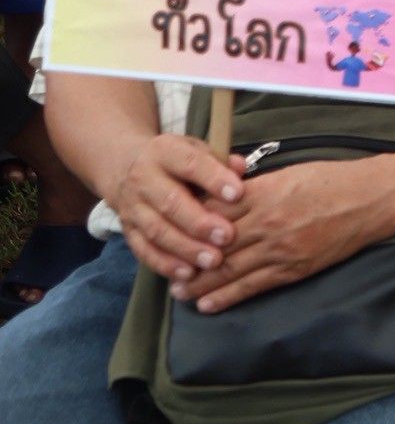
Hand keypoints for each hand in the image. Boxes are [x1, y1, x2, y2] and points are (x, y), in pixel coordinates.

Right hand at [107, 134, 244, 285]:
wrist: (124, 167)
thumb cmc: (175, 161)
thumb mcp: (195, 149)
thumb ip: (219, 160)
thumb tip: (241, 168)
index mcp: (165, 152)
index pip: (190, 164)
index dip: (214, 179)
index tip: (238, 194)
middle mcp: (144, 180)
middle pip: (170, 203)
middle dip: (200, 222)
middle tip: (227, 236)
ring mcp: (133, 208)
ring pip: (157, 231)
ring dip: (185, 249)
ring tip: (213, 261)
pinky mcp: (128, 231)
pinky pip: (144, 251)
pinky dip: (165, 264)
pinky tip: (188, 274)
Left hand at [179, 159, 390, 312]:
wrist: (372, 199)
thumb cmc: (334, 180)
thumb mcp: (290, 174)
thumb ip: (257, 190)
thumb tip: (226, 203)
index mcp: (264, 194)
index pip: (213, 212)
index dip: (188, 225)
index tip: (171, 232)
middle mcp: (267, 223)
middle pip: (213, 245)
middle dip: (186, 260)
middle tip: (164, 270)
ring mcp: (280, 249)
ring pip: (228, 270)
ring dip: (199, 283)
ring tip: (179, 292)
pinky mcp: (293, 268)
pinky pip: (253, 286)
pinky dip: (227, 297)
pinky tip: (208, 304)